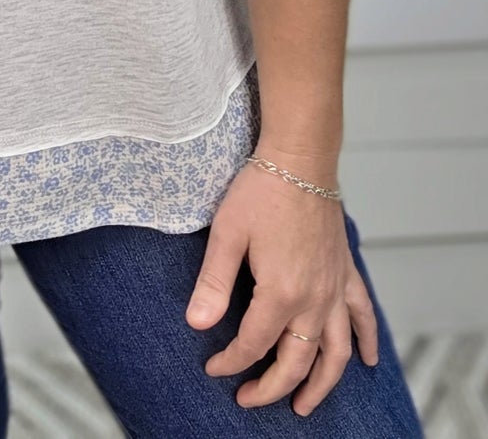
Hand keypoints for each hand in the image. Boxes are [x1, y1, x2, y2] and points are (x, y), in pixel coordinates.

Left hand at [185, 160, 378, 415]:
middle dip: (272, 387)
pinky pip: (362, 317)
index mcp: (281, 293)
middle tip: (249, 400)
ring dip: (322, 384)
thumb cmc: (261, 190)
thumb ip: (213, 283)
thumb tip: (197, 324)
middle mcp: (314, 299)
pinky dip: (367, 342)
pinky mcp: (346, 272)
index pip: (253, 344)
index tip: (213, 369)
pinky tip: (366, 362)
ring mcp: (335, 289)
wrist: (300, 157)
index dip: (231, 363)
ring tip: (306, 406)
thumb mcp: (226, 233)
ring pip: (335, 353)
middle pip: (296, 361)